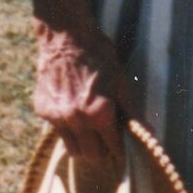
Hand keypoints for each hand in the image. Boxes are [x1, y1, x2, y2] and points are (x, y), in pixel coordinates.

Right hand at [29, 0, 134, 163]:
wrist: (65, 37)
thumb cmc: (99, 56)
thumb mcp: (122, 81)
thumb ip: (133, 111)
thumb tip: (149, 134)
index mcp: (100, 113)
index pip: (113, 148)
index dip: (120, 146)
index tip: (121, 141)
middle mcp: (77, 120)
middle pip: (92, 155)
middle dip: (102, 148)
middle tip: (106, 132)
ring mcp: (57, 117)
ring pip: (73, 149)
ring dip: (83, 142)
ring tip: (89, 123)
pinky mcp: (42, 111)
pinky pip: (59, 132)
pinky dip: (68, 127)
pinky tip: (73, 108)